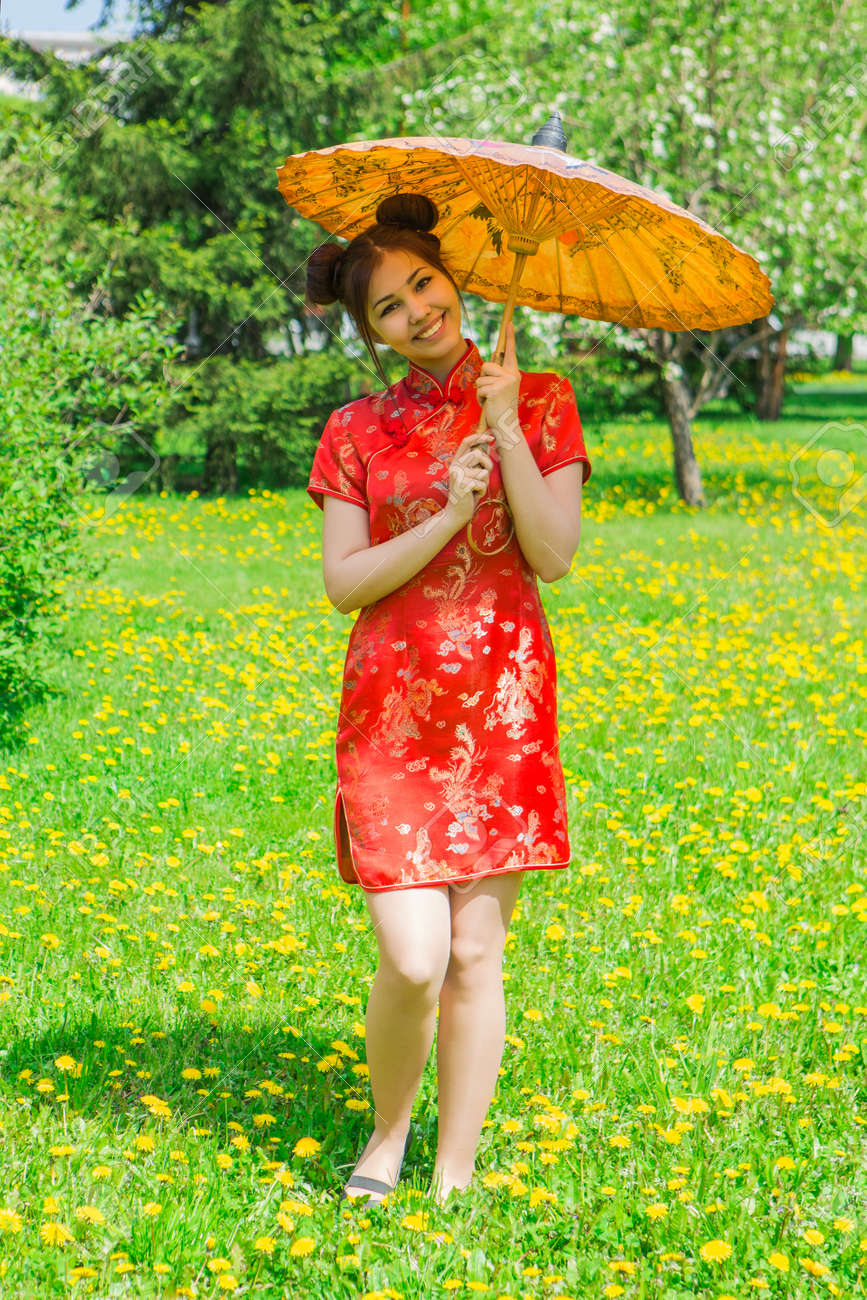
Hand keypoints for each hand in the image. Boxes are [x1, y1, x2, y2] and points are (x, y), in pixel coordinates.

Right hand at [444, 431, 495, 527]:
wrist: (456, 513)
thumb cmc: (468, 494)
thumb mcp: (472, 475)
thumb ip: (477, 463)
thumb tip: (487, 445)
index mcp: (456, 461)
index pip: (466, 442)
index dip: (479, 436)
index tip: (492, 438)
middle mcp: (455, 466)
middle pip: (478, 454)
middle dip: (487, 465)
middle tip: (484, 477)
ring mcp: (457, 475)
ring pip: (482, 471)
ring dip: (485, 482)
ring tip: (476, 489)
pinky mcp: (462, 485)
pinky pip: (482, 483)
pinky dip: (482, 491)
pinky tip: (474, 496)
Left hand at [475, 318, 519, 432]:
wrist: (506, 424)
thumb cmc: (502, 406)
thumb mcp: (503, 387)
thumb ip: (499, 373)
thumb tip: (494, 354)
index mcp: (513, 373)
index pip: (510, 352)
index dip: (509, 336)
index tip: (509, 322)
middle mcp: (511, 375)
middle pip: (486, 365)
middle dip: (483, 378)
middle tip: (491, 392)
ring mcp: (504, 382)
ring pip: (480, 378)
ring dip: (481, 390)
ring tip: (490, 400)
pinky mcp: (495, 390)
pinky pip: (479, 388)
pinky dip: (480, 398)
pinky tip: (488, 404)